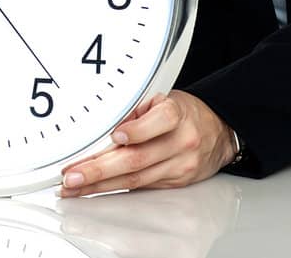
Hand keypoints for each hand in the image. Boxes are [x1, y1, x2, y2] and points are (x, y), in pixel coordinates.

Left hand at [58, 91, 235, 196]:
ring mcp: (179, 166)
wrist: (218, 132)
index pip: (160, 121)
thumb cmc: (183, 112)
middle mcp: (181, 142)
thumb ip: (135, 112)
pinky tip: (94, 190)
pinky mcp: (176, 183)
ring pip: (136, 179)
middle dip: (100, 169)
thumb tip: (100, 128)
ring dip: (100, 185)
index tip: (114, 136)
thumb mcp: (162, 100)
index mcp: (176, 114)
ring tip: (74, 187)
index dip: (136, 130)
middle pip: (138, 159)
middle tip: (73, 175)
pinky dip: (114, 189)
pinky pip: (141, 188)